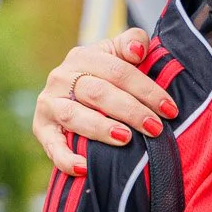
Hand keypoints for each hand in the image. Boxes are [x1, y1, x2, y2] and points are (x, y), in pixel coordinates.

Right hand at [32, 32, 177, 176]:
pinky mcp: (41, 129)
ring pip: (74, 116)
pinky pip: (52, 146)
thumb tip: (138, 49)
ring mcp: (49, 104)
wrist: (73, 94)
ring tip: (125, 139)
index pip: (118, 71)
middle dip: (130, 111)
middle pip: (98, 93)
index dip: (146, 89)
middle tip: (155, 127)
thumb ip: (132, 43)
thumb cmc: (107, 77)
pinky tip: (85, 167)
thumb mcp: (118, 56)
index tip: (169, 109)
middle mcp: (61, 77)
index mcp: (82, 57)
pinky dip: (66, 158)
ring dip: (100, 128)